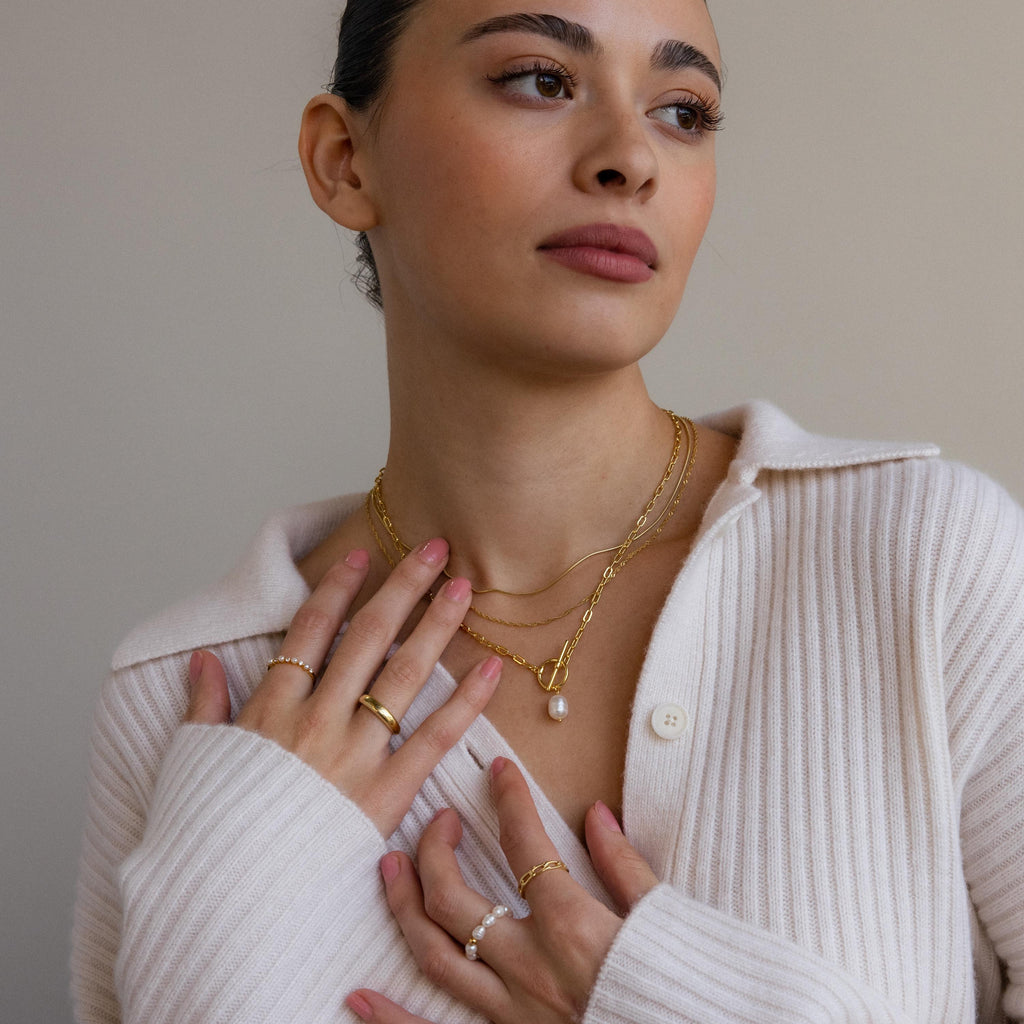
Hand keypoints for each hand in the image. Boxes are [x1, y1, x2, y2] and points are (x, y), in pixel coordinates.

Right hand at [184, 540, 502, 836]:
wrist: (227, 898)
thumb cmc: (210, 829)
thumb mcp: (196, 758)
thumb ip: (204, 703)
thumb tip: (204, 658)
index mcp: (271, 708)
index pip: (309, 631)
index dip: (337, 589)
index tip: (362, 555)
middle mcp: (316, 720)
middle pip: (367, 638)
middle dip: (402, 588)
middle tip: (435, 550)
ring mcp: (353, 754)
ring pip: (403, 676)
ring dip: (435, 627)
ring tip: (463, 589)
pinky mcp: (385, 793)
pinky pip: (432, 739)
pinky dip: (464, 704)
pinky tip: (490, 672)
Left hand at [349, 757, 659, 1023]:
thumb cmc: (679, 984)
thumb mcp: (662, 917)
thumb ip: (624, 864)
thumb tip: (596, 813)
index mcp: (571, 923)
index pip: (524, 841)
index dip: (508, 797)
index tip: (499, 769)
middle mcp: (529, 963)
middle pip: (455, 897)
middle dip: (435, 849)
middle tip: (437, 821)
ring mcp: (511, 1010)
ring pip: (436, 955)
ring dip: (404, 908)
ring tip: (388, 869)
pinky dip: (392, 1018)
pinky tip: (357, 996)